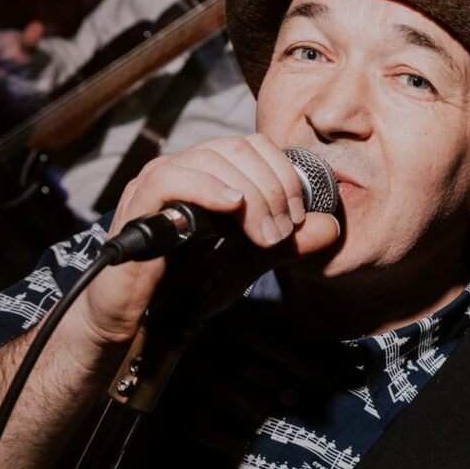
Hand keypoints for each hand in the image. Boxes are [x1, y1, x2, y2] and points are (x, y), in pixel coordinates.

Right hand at [68, 133, 340, 353]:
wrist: (141, 322)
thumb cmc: (185, 288)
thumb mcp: (247, 263)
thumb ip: (286, 245)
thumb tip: (331, 228)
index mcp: (210, 175)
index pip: (254, 146)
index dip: (284, 173)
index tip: (298, 215)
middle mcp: (184, 168)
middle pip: (237, 149)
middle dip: (272, 188)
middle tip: (282, 231)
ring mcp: (158, 182)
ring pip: (211, 159)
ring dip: (249, 194)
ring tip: (263, 233)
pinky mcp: (138, 203)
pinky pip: (172, 178)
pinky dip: (208, 188)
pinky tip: (231, 208)